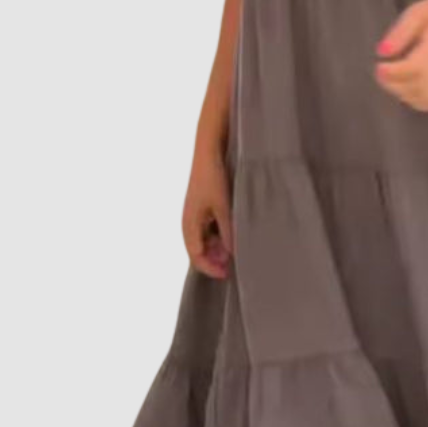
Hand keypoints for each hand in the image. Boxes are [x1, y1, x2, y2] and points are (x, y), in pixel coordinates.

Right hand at [183, 142, 232, 278]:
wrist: (209, 152)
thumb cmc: (213, 179)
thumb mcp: (224, 208)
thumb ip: (228, 232)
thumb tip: (233, 253)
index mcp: (189, 225)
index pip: (196, 257)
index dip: (211, 268)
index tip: (228, 274)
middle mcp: (190, 223)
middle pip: (201, 251)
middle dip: (217, 259)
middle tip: (237, 262)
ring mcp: (196, 216)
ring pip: (207, 241)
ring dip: (220, 248)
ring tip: (238, 247)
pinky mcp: (203, 208)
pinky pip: (210, 230)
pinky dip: (221, 236)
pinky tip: (235, 233)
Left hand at [373, 0, 427, 110]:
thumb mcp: (418, 12)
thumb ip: (400, 33)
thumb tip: (382, 52)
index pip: (414, 68)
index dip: (393, 73)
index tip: (379, 67)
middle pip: (418, 86)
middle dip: (394, 84)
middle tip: (383, 72)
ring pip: (425, 98)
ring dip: (405, 93)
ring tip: (395, 79)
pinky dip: (419, 100)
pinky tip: (411, 88)